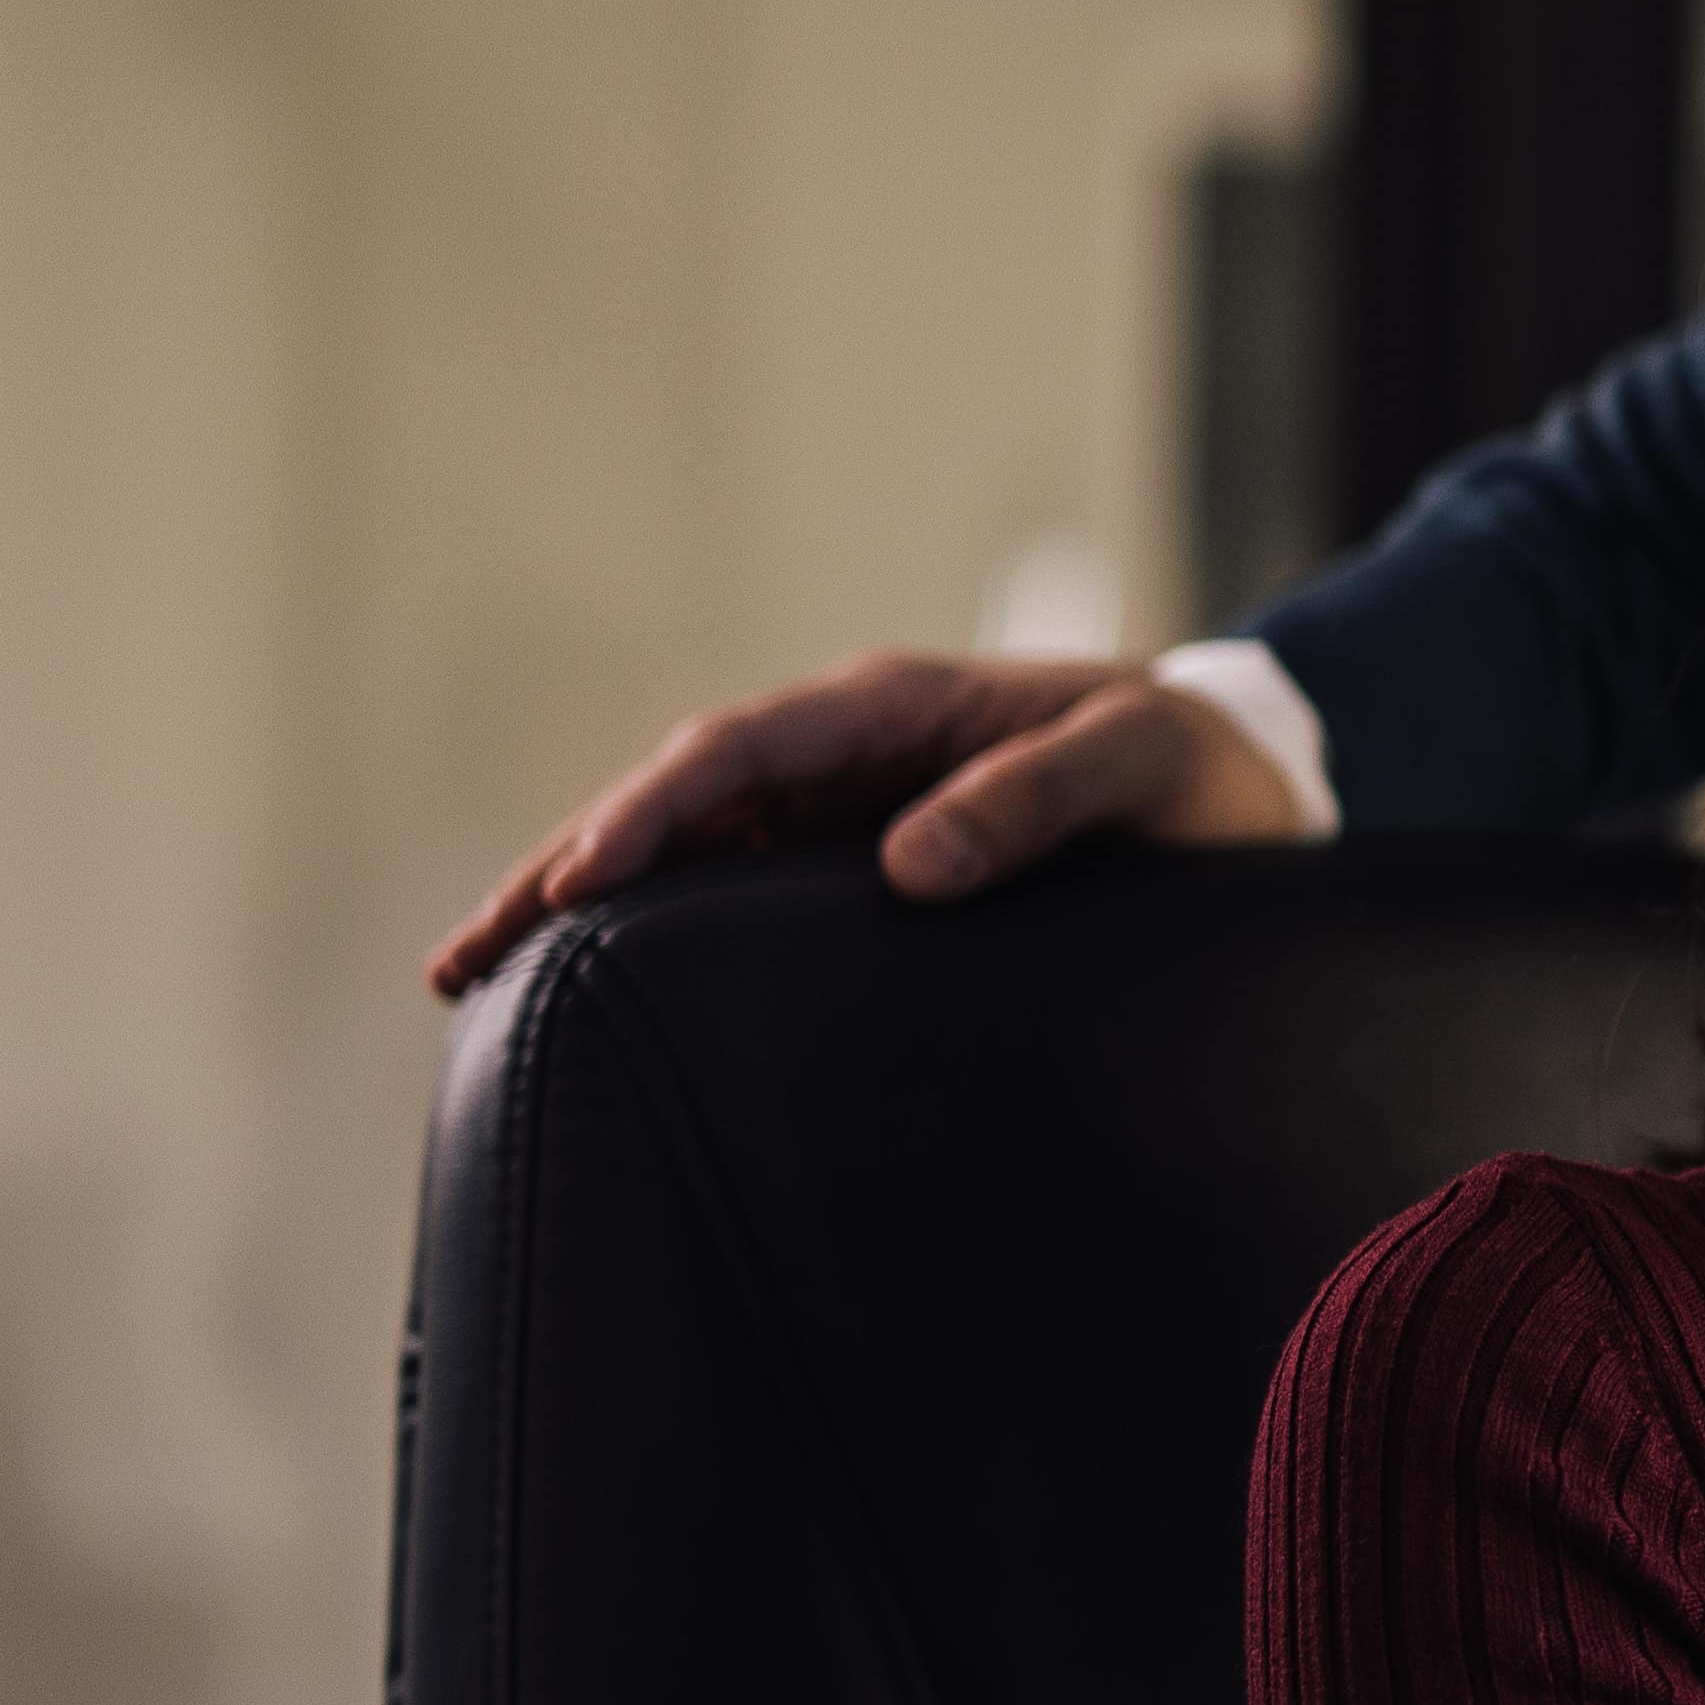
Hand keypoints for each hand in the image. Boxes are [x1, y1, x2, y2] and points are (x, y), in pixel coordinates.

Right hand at [421, 649, 1301, 995]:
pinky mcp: (856, 869)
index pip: (732, 754)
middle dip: (561, 874)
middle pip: (671, 806)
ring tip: (477, 991)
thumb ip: (1036, 800)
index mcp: (891, 709)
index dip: (645, 817)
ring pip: (684, 857)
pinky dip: (655, 937)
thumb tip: (910, 866)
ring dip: (582, 911)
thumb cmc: (1194, 768)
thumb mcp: (1136, 766)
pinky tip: (597, 995)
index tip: (576, 887)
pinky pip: (733, 897)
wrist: (1245, 785)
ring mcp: (843, 811)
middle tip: (459, 962)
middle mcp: (847, 754)